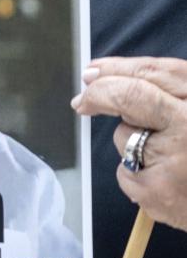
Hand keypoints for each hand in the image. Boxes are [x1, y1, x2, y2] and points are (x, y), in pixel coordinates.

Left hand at [74, 56, 186, 229]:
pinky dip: (135, 175)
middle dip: (99, 93)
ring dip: (132, 144)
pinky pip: (124, 171)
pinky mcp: (156, 188)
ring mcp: (174, 157)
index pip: (156, 72)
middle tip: (83, 100)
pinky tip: (163, 182)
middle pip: (130, 95)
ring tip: (167, 160)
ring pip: (124, 136)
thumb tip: (111, 78)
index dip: (118, 68)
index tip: (94, 71)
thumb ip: (169, 96)